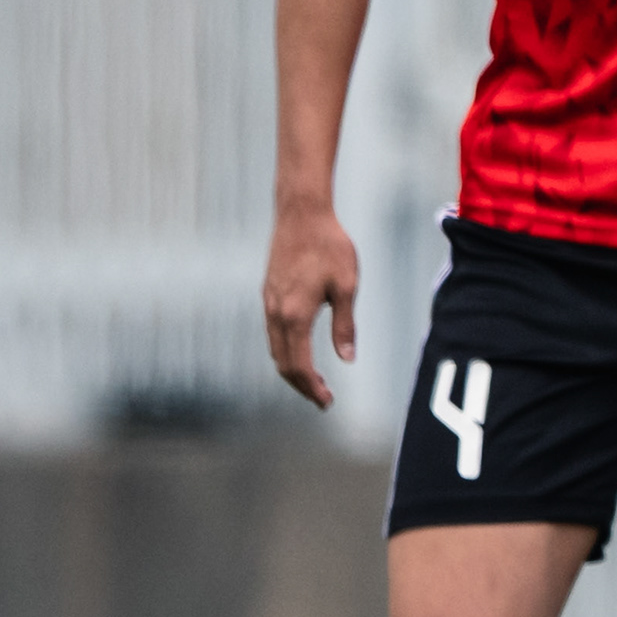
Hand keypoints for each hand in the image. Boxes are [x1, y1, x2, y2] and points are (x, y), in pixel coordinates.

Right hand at [262, 201, 361, 409]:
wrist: (301, 214)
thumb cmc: (329, 247)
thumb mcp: (346, 287)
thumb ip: (345, 326)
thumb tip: (347, 359)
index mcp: (295, 315)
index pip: (299, 366)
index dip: (312, 388)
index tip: (327, 403)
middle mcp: (276, 313)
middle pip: (283, 363)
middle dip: (301, 385)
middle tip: (323, 399)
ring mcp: (268, 303)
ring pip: (275, 349)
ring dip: (292, 369)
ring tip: (314, 381)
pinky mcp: (269, 293)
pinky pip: (273, 333)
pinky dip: (286, 350)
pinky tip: (301, 351)